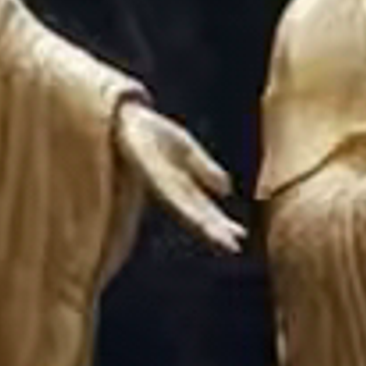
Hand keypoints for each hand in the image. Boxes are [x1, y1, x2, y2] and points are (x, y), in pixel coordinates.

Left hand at [119, 96, 243, 257]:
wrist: (125, 118)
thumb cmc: (151, 132)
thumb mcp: (186, 148)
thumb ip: (205, 169)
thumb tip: (227, 190)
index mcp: (179, 185)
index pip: (204, 209)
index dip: (221, 223)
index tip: (240, 237)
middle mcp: (168, 188)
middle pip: (196, 214)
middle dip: (214, 230)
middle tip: (234, 248)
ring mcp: (158, 181)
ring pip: (184, 208)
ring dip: (202, 224)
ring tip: (219, 238)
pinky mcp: (148, 171)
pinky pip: (170, 190)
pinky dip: (184, 204)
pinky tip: (196, 214)